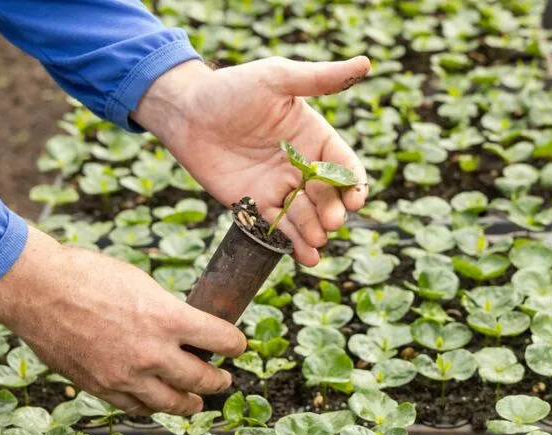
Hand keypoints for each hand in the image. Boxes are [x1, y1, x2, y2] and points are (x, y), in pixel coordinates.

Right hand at [0, 226, 245, 414]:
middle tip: (224, 379)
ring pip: (173, 402)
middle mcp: (152, 352)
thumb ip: (167, 312)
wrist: (38, 289)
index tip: (237, 345)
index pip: (222, 340)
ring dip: (191, 402)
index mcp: (168, 319)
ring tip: (197, 400)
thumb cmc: (89, 275)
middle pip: (203, 379)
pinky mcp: (101, 387)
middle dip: (219, 380)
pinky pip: (136, 407)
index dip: (235, 344)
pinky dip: (152, 406)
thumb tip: (184, 329)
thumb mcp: (142, 284)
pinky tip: (158, 402)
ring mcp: (126, 375)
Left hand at [132, 56, 371, 265]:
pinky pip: (280, 228)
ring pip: (308, 216)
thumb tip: (366, 62)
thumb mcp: (276, 78)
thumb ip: (320, 78)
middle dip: (334, 210)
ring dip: (317, 230)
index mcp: (314, 136)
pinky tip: (308, 256)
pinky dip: (296, 244)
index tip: (354, 197)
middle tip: (332, 220)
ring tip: (318, 239)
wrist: (185, 114)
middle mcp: (301, 165)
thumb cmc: (230, 89)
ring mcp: (280, 187)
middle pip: (328, 195)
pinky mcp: (256, 205)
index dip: (352, 182)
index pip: (342, 163)